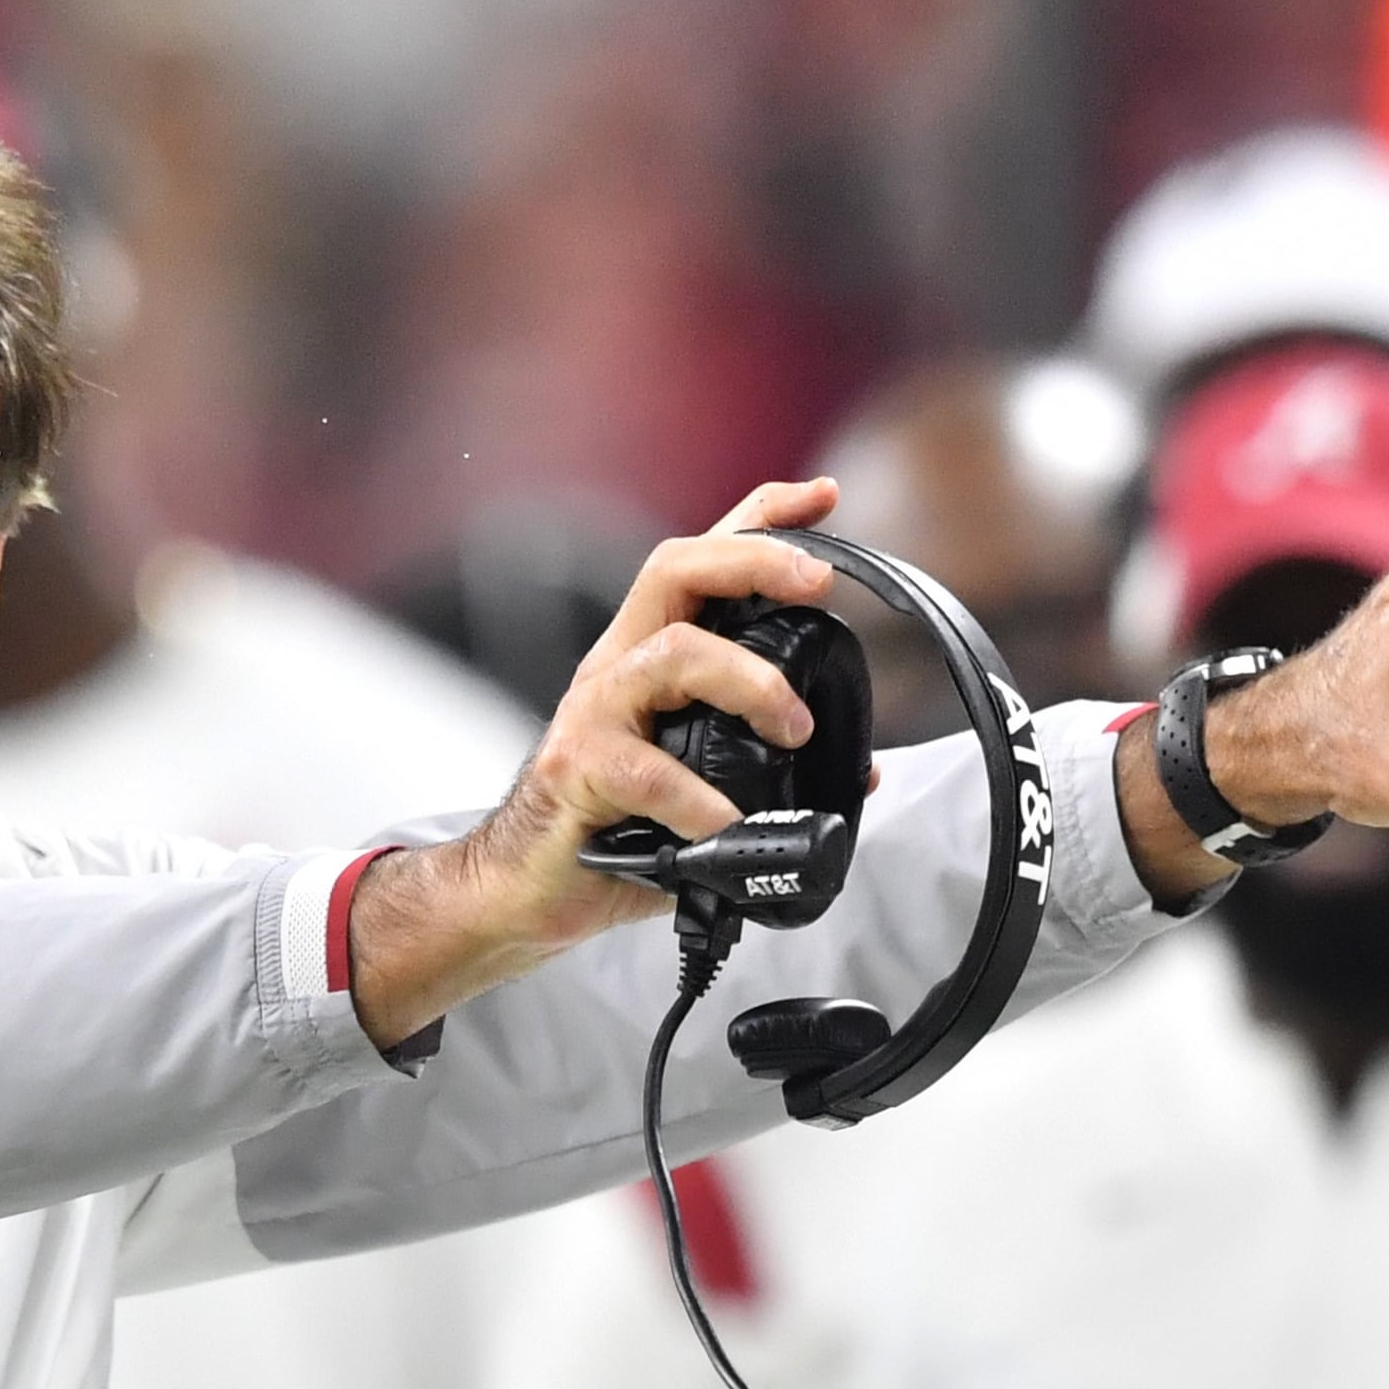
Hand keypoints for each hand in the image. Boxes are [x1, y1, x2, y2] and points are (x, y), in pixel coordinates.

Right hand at [352, 479, 838, 1046]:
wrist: (524, 890)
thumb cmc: (612, 832)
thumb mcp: (701, 784)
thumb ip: (771, 766)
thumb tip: (863, 772)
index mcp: (649, 659)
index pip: (701, 562)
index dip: (761, 517)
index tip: (823, 498)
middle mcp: (617, 669)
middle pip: (675, 568)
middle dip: (755, 560)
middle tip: (820, 587)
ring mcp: (592, 715)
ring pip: (672, 651)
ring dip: (749, 680)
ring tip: (794, 727)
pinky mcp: (575, 771)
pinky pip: (647, 770)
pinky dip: (701, 799)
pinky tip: (728, 825)